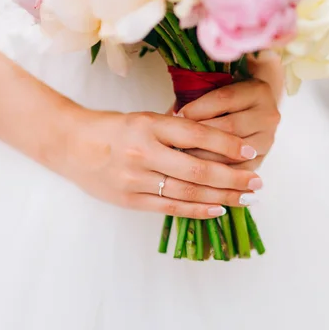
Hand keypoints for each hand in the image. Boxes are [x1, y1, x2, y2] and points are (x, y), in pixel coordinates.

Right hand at [62, 110, 262, 218]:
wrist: (71, 145)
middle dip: (233, 178)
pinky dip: (197, 210)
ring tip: (245, 198)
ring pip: (188, 192)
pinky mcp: (130, 199)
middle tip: (258, 182)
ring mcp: (135, 178)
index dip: (227, 144)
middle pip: (198, 170)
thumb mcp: (144, 118)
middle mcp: (144, 152)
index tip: (251, 151)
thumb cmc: (112, 129)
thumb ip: (175, 130)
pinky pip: (170, 208)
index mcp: (149, 125)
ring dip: (222, 197)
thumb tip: (216, 141)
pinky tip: (218, 210)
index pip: (197, 135)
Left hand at [178, 78, 280, 171]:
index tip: (175, 117)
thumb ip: (197, 98)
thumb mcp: (215, 90)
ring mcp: (268, 139)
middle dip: (200, 135)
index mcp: (258, 90)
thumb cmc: (225, 101)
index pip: (224, 98)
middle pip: (230, 126)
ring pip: (234, 151)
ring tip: (182, 159)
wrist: (251, 112)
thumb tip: (171, 116)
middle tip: (175, 142)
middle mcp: (269, 115)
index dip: (198, 108)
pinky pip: (238, 170)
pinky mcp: (262, 159)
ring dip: (206, 156)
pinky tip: (197, 173)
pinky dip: (217, 172)